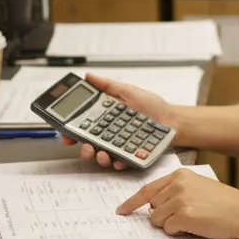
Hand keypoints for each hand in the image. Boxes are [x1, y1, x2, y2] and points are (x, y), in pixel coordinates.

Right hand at [61, 72, 181, 168]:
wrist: (173, 119)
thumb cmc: (152, 105)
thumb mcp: (128, 91)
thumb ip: (108, 86)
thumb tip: (88, 76)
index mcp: (106, 118)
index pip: (83, 126)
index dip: (71, 131)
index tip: (66, 134)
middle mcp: (110, 133)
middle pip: (89, 144)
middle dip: (83, 148)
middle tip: (86, 147)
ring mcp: (120, 146)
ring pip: (102, 156)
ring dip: (98, 157)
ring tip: (102, 154)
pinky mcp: (132, 155)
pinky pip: (122, 162)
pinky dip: (119, 162)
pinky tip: (119, 160)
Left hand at [116, 168, 238, 238]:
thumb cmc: (225, 203)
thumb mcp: (199, 187)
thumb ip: (176, 192)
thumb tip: (154, 208)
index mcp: (180, 175)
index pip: (148, 189)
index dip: (132, 202)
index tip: (122, 210)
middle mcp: (177, 185)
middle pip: (152, 207)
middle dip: (163, 216)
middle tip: (186, 216)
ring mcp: (179, 200)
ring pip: (157, 221)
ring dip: (171, 225)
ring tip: (193, 220)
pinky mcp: (183, 216)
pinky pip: (168, 230)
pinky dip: (179, 233)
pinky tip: (196, 226)